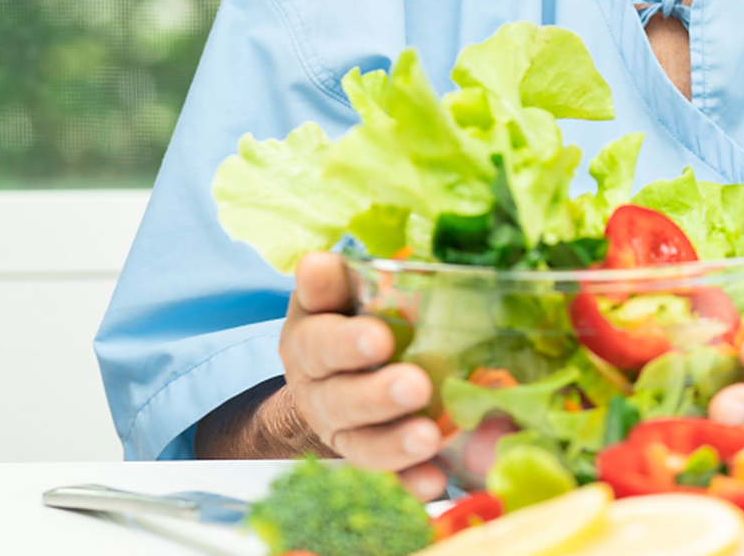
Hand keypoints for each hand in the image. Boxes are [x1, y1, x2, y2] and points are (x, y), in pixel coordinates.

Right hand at [278, 251, 445, 495]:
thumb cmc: (350, 317)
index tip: (378, 337)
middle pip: (339, 397)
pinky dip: (408, 483)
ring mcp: (341, 430)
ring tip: (427, 438)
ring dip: (393, 443)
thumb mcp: (341, 290)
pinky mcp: (367, 461)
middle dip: (376, 394)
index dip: (344, 341)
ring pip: (360, 443)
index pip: (318, 339)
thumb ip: (341, 276)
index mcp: (309, 339)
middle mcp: (318, 389)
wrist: (327, 379)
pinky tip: (434, 481)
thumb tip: (326, 259)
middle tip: (414, 386)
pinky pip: (386, 480)